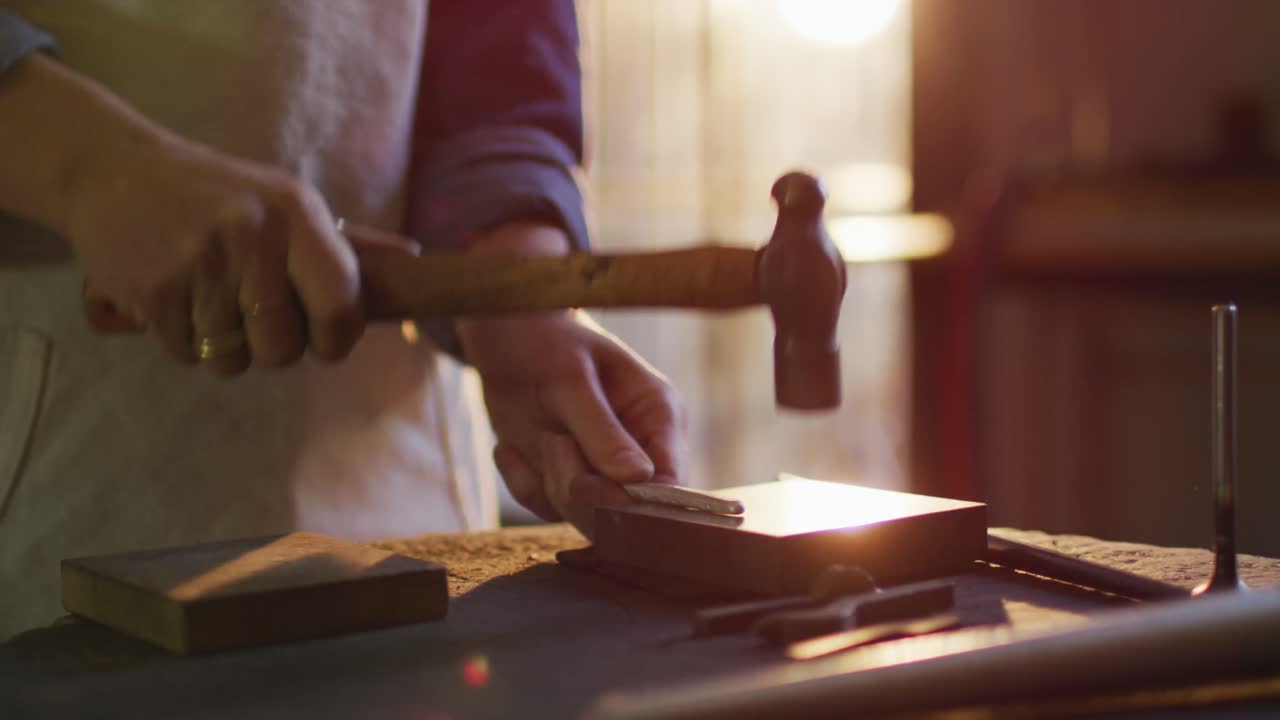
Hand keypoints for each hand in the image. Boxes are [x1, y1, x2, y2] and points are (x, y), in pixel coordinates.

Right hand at [68, 123, 360, 375]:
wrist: (111, 170)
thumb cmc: (217, 196)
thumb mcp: (285, 202)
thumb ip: (346, 243)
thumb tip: (411, 262)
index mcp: (296, 214)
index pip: (341, 307)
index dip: (337, 340)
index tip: (324, 340)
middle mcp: (253, 236)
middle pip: (284, 348)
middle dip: (271, 346)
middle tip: (251, 311)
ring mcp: (199, 263)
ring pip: (232, 361)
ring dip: (222, 344)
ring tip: (206, 295)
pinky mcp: (154, 290)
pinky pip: (186, 355)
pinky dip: (182, 339)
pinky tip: (174, 296)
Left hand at [456, 223, 686, 536]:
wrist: (502, 334)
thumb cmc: (545, 343)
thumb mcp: (570, 380)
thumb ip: (601, 431)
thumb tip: (637, 479)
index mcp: (660, 415)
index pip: (671, 483)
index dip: (633, 500)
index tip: (586, 484)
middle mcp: (640, 448)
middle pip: (628, 509)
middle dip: (580, 487)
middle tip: (552, 442)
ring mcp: (604, 468)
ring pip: (586, 515)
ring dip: (548, 483)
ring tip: (537, 435)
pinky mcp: (569, 479)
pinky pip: (548, 509)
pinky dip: (523, 482)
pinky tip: (511, 447)